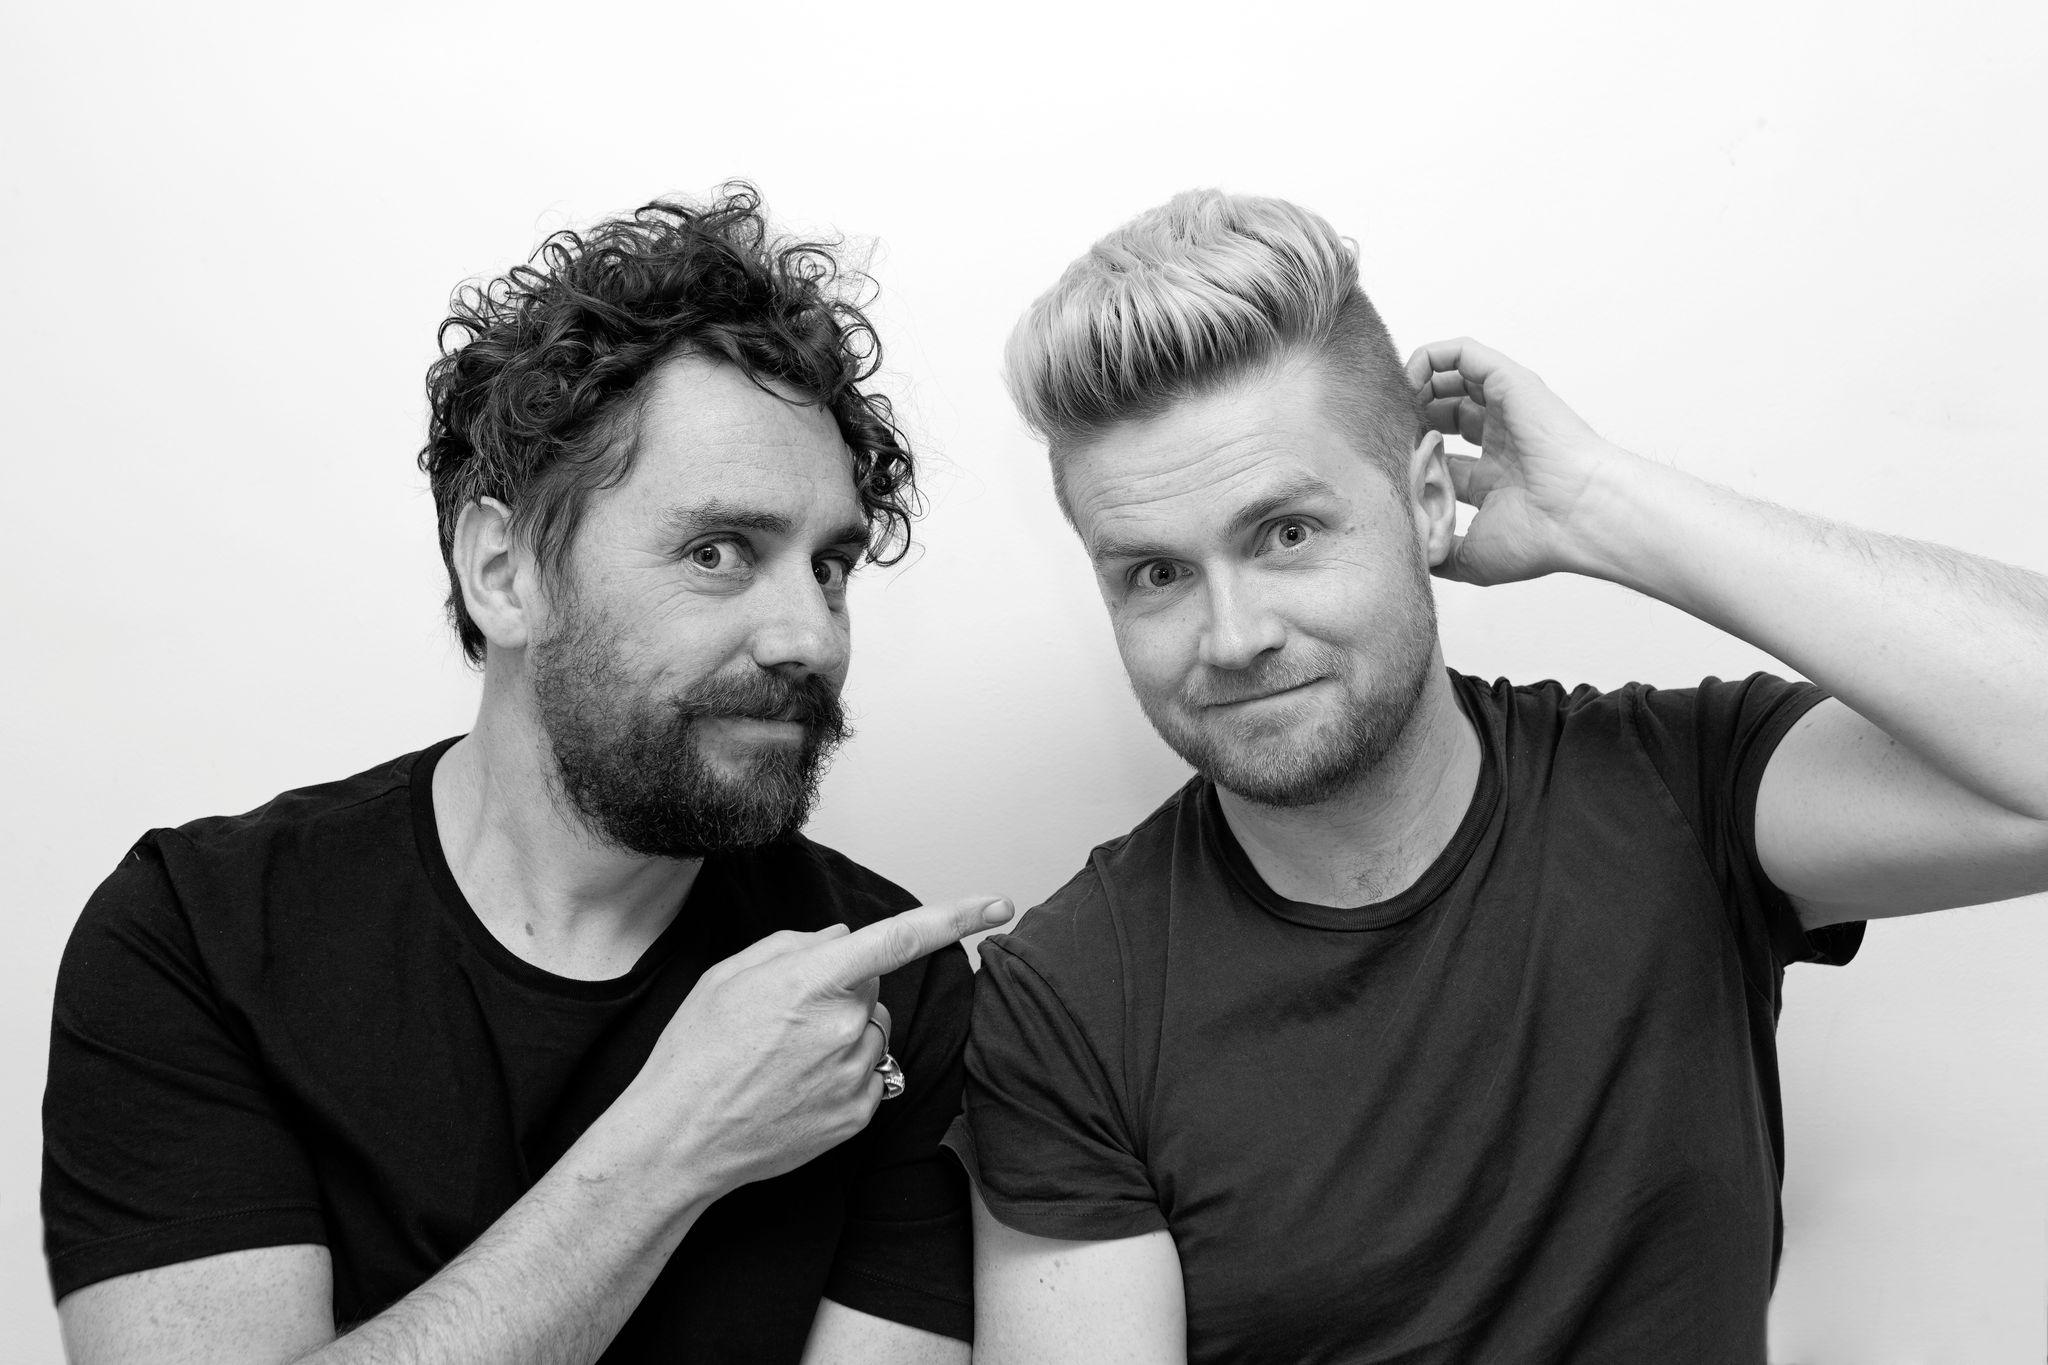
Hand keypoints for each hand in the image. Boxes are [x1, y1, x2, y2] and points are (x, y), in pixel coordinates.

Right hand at [620, 895, 1013, 1194]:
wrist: (678, 1139)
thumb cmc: (695, 1052)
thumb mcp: (730, 974)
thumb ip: (797, 944)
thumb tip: (844, 938)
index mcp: (812, 982)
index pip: (900, 939)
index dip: (955, 917)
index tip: (998, 905)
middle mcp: (844, 1028)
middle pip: (873, 986)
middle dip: (844, 989)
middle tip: (785, 1017)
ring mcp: (854, 1076)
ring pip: (873, 1030)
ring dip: (845, 1033)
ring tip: (784, 1056)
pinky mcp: (856, 1116)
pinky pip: (870, 1073)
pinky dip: (844, 1072)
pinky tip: (795, 1085)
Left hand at [1407, 337, 1629, 585]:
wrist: (1580, 515)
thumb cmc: (1540, 539)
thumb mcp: (1475, 559)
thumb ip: (1441, 556)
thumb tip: (1415, 559)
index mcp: (1495, 477)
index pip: (1442, 457)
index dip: (1410, 458)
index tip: (1387, 468)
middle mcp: (1501, 439)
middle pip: (1443, 415)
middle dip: (1410, 420)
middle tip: (1387, 435)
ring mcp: (1506, 409)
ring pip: (1450, 380)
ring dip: (1415, 387)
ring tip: (1394, 407)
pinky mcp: (1508, 381)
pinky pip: (1462, 353)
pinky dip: (1429, 358)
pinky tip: (1409, 382)